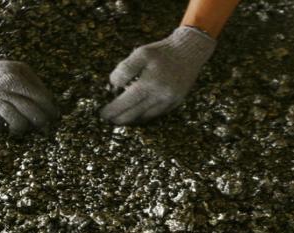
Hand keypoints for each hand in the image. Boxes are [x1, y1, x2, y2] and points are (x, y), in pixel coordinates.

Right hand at [0, 50, 59, 135]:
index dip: (49, 109)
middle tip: (43, 126)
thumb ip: (35, 83)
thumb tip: (51, 103)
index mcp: (17, 78)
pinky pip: (0, 127)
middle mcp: (6, 90)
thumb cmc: (0, 72)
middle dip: (40, 122)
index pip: (40, 98)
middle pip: (31, 112)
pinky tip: (3, 123)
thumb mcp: (19, 69)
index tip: (54, 115)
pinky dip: (4, 128)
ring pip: (18, 123)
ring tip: (21, 127)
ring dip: (23, 128)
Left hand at [101, 27, 216, 125]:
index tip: (103, 114)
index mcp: (149, 83)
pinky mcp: (176, 103)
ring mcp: (169, 101)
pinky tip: (136, 115)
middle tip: (108, 119)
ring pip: (145, 117)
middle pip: (134, 114)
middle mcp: (160, 95)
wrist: (190, 51)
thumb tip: (113, 85)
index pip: (125, 103)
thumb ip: (125, 69)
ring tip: (119, 119)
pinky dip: (144, 117)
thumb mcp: (140, 53)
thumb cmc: (162, 51)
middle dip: (119, 118)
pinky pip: (156, 115)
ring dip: (130, 120)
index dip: (112, 110)